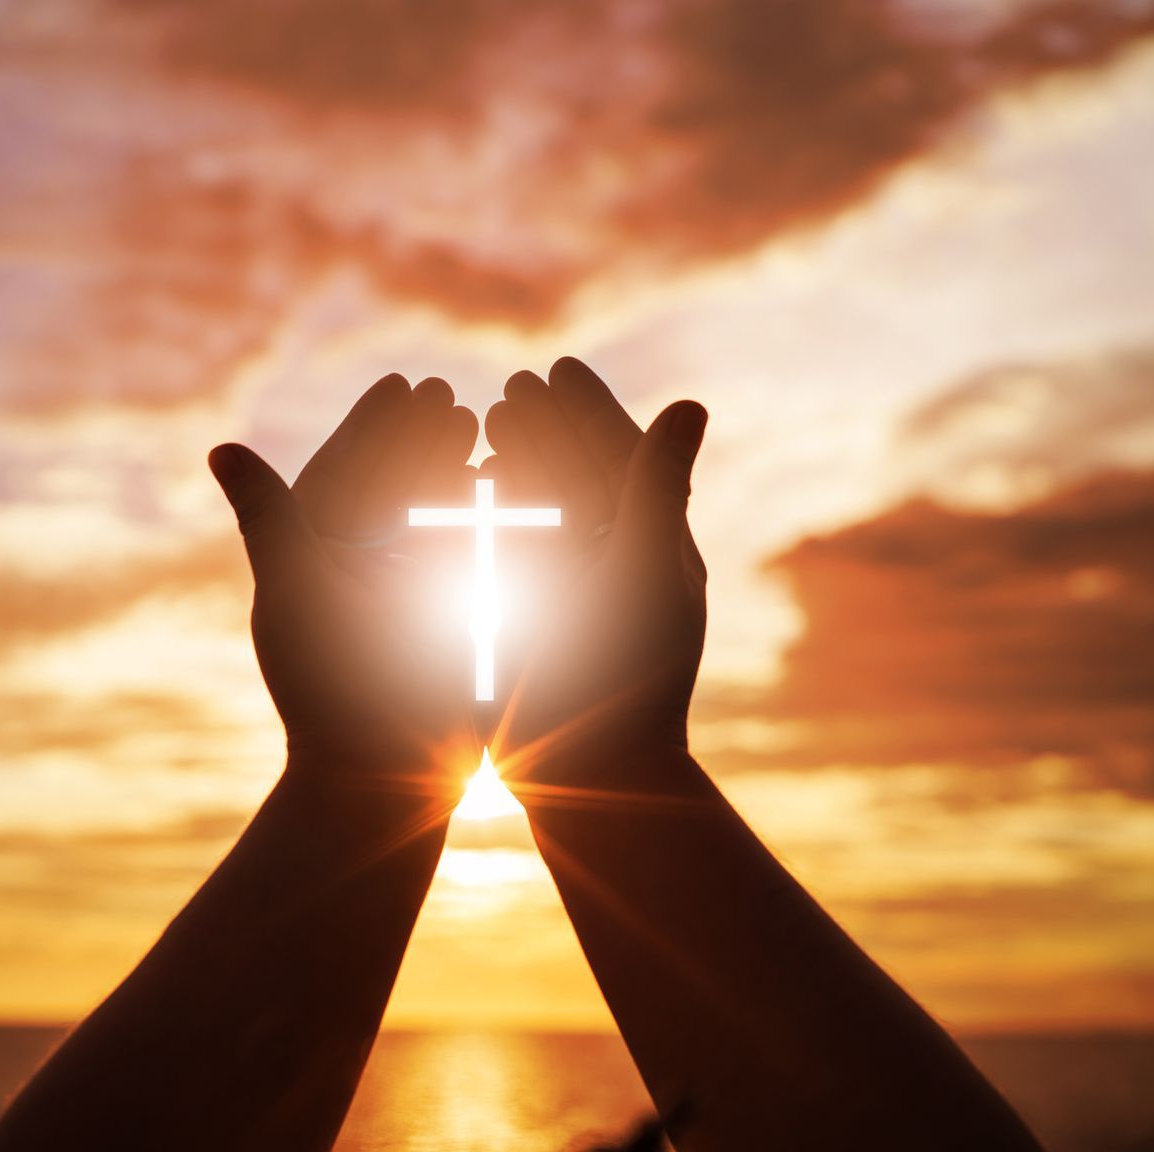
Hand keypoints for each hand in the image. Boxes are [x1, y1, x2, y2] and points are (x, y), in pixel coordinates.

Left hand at [210, 374, 481, 789]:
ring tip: (479, 427)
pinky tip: (509, 495)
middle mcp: (351, 580)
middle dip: (415, 442)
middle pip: (386, 492)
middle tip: (446, 395)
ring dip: (448, 473)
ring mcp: (398, 604)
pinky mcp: (439, 632)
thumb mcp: (298, 597)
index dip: (371, 429)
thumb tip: (220, 447)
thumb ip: (270, 518)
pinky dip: (481, 524)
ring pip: (425, 521)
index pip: (341, 478)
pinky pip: (460, 562)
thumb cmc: (331, 693)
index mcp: (310, 565)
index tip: (402, 383)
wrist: (384, 783)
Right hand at [483, 358, 708, 786]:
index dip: (590, 411)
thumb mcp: (639, 574)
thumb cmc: (621, 682)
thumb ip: (656, 487)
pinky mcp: (546, 634)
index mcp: (656, 550)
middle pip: (584, 481)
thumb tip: (692, 403)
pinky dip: (496, 524)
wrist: (591, 782)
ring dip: (521, 469)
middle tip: (514, 386)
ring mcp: (582, 604)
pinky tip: (461, 504)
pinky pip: (521, 563)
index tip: (556, 366)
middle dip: (551, 432)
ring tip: (486, 427)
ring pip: (551, 519)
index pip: (625, 461)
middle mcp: (623, 571)